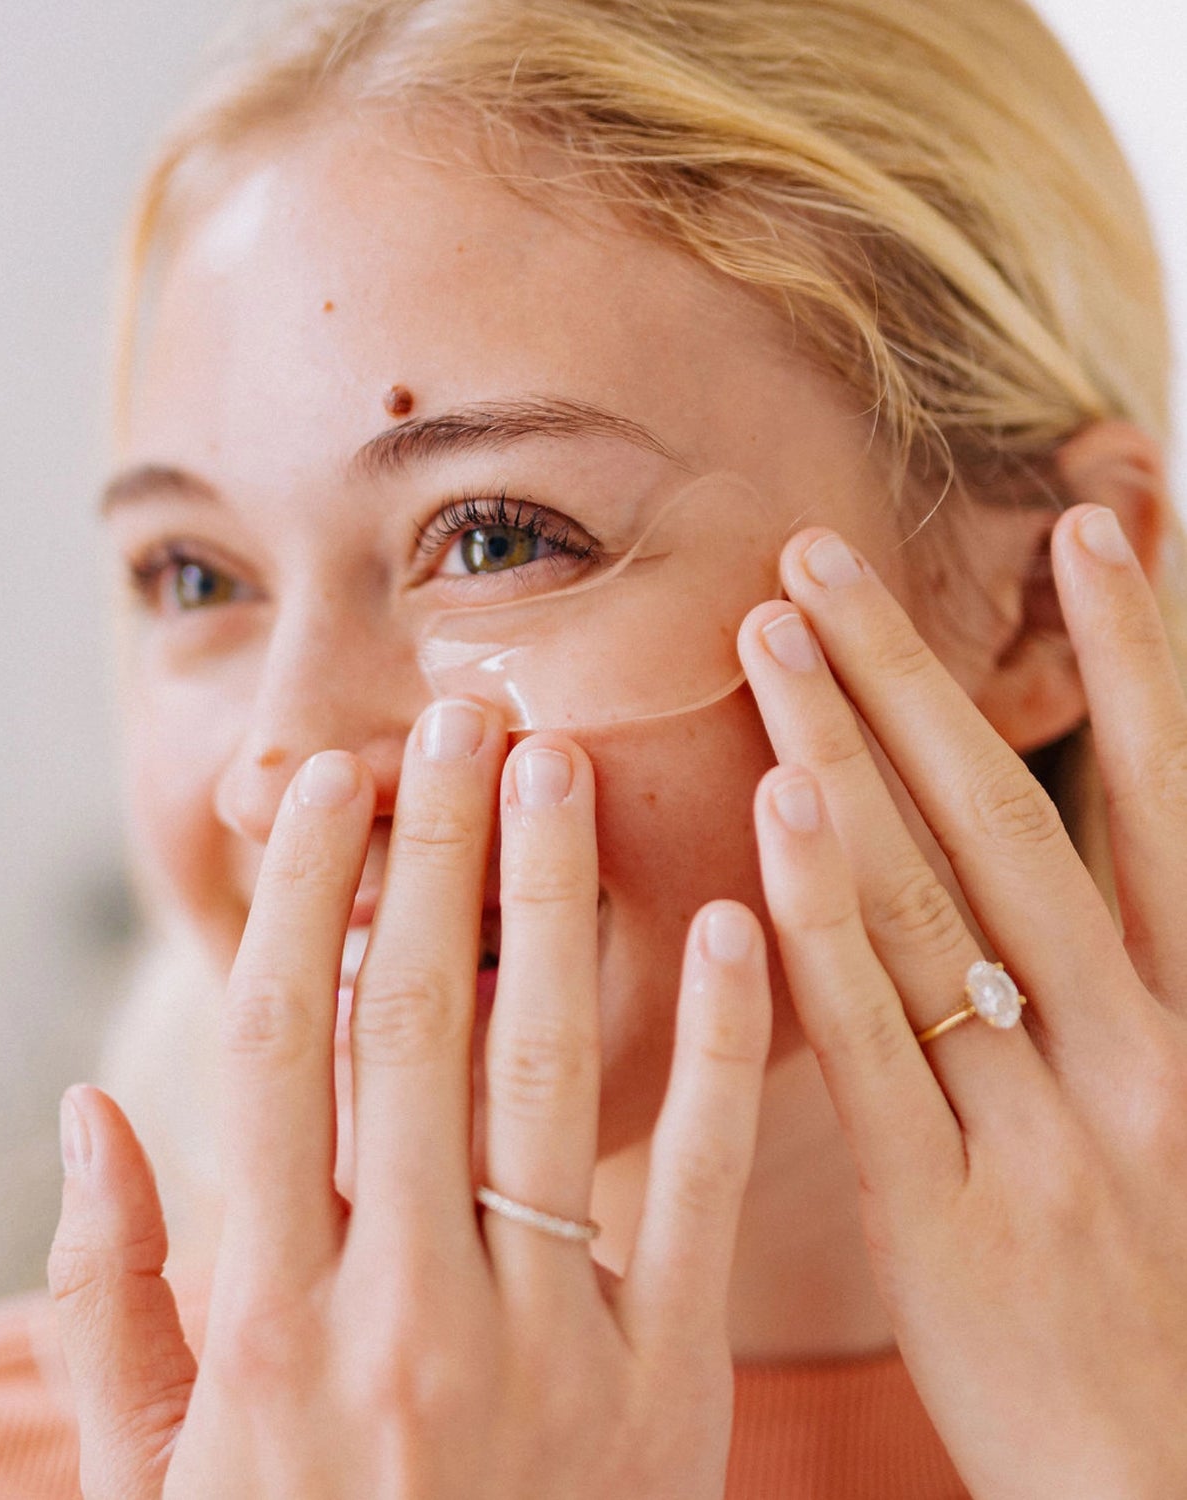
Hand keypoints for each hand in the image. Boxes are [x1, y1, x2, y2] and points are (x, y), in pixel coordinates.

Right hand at [47, 700, 771, 1498]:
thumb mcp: (152, 1478)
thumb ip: (109, 1301)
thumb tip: (85, 1118)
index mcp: (265, 1316)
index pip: (278, 1047)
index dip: (299, 894)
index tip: (324, 782)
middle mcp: (401, 1309)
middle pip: (415, 1025)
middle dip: (434, 853)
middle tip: (457, 717)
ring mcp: (546, 1345)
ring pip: (549, 1074)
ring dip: (552, 904)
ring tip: (556, 768)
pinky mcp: (671, 1387)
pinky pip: (704, 1190)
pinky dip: (725, 1051)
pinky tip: (725, 923)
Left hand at [738, 506, 1186, 1499]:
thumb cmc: (1169, 1310)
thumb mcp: (1172, 1125)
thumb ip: (1113, 993)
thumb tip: (1037, 867)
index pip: (1163, 809)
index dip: (1140, 662)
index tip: (1099, 530)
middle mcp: (1134, 1054)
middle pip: (1013, 821)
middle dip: (922, 676)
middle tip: (829, 551)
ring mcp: (1042, 1131)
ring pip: (934, 903)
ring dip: (848, 753)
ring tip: (774, 631)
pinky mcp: (949, 1218)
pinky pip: (871, 1041)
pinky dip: (824, 921)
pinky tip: (774, 812)